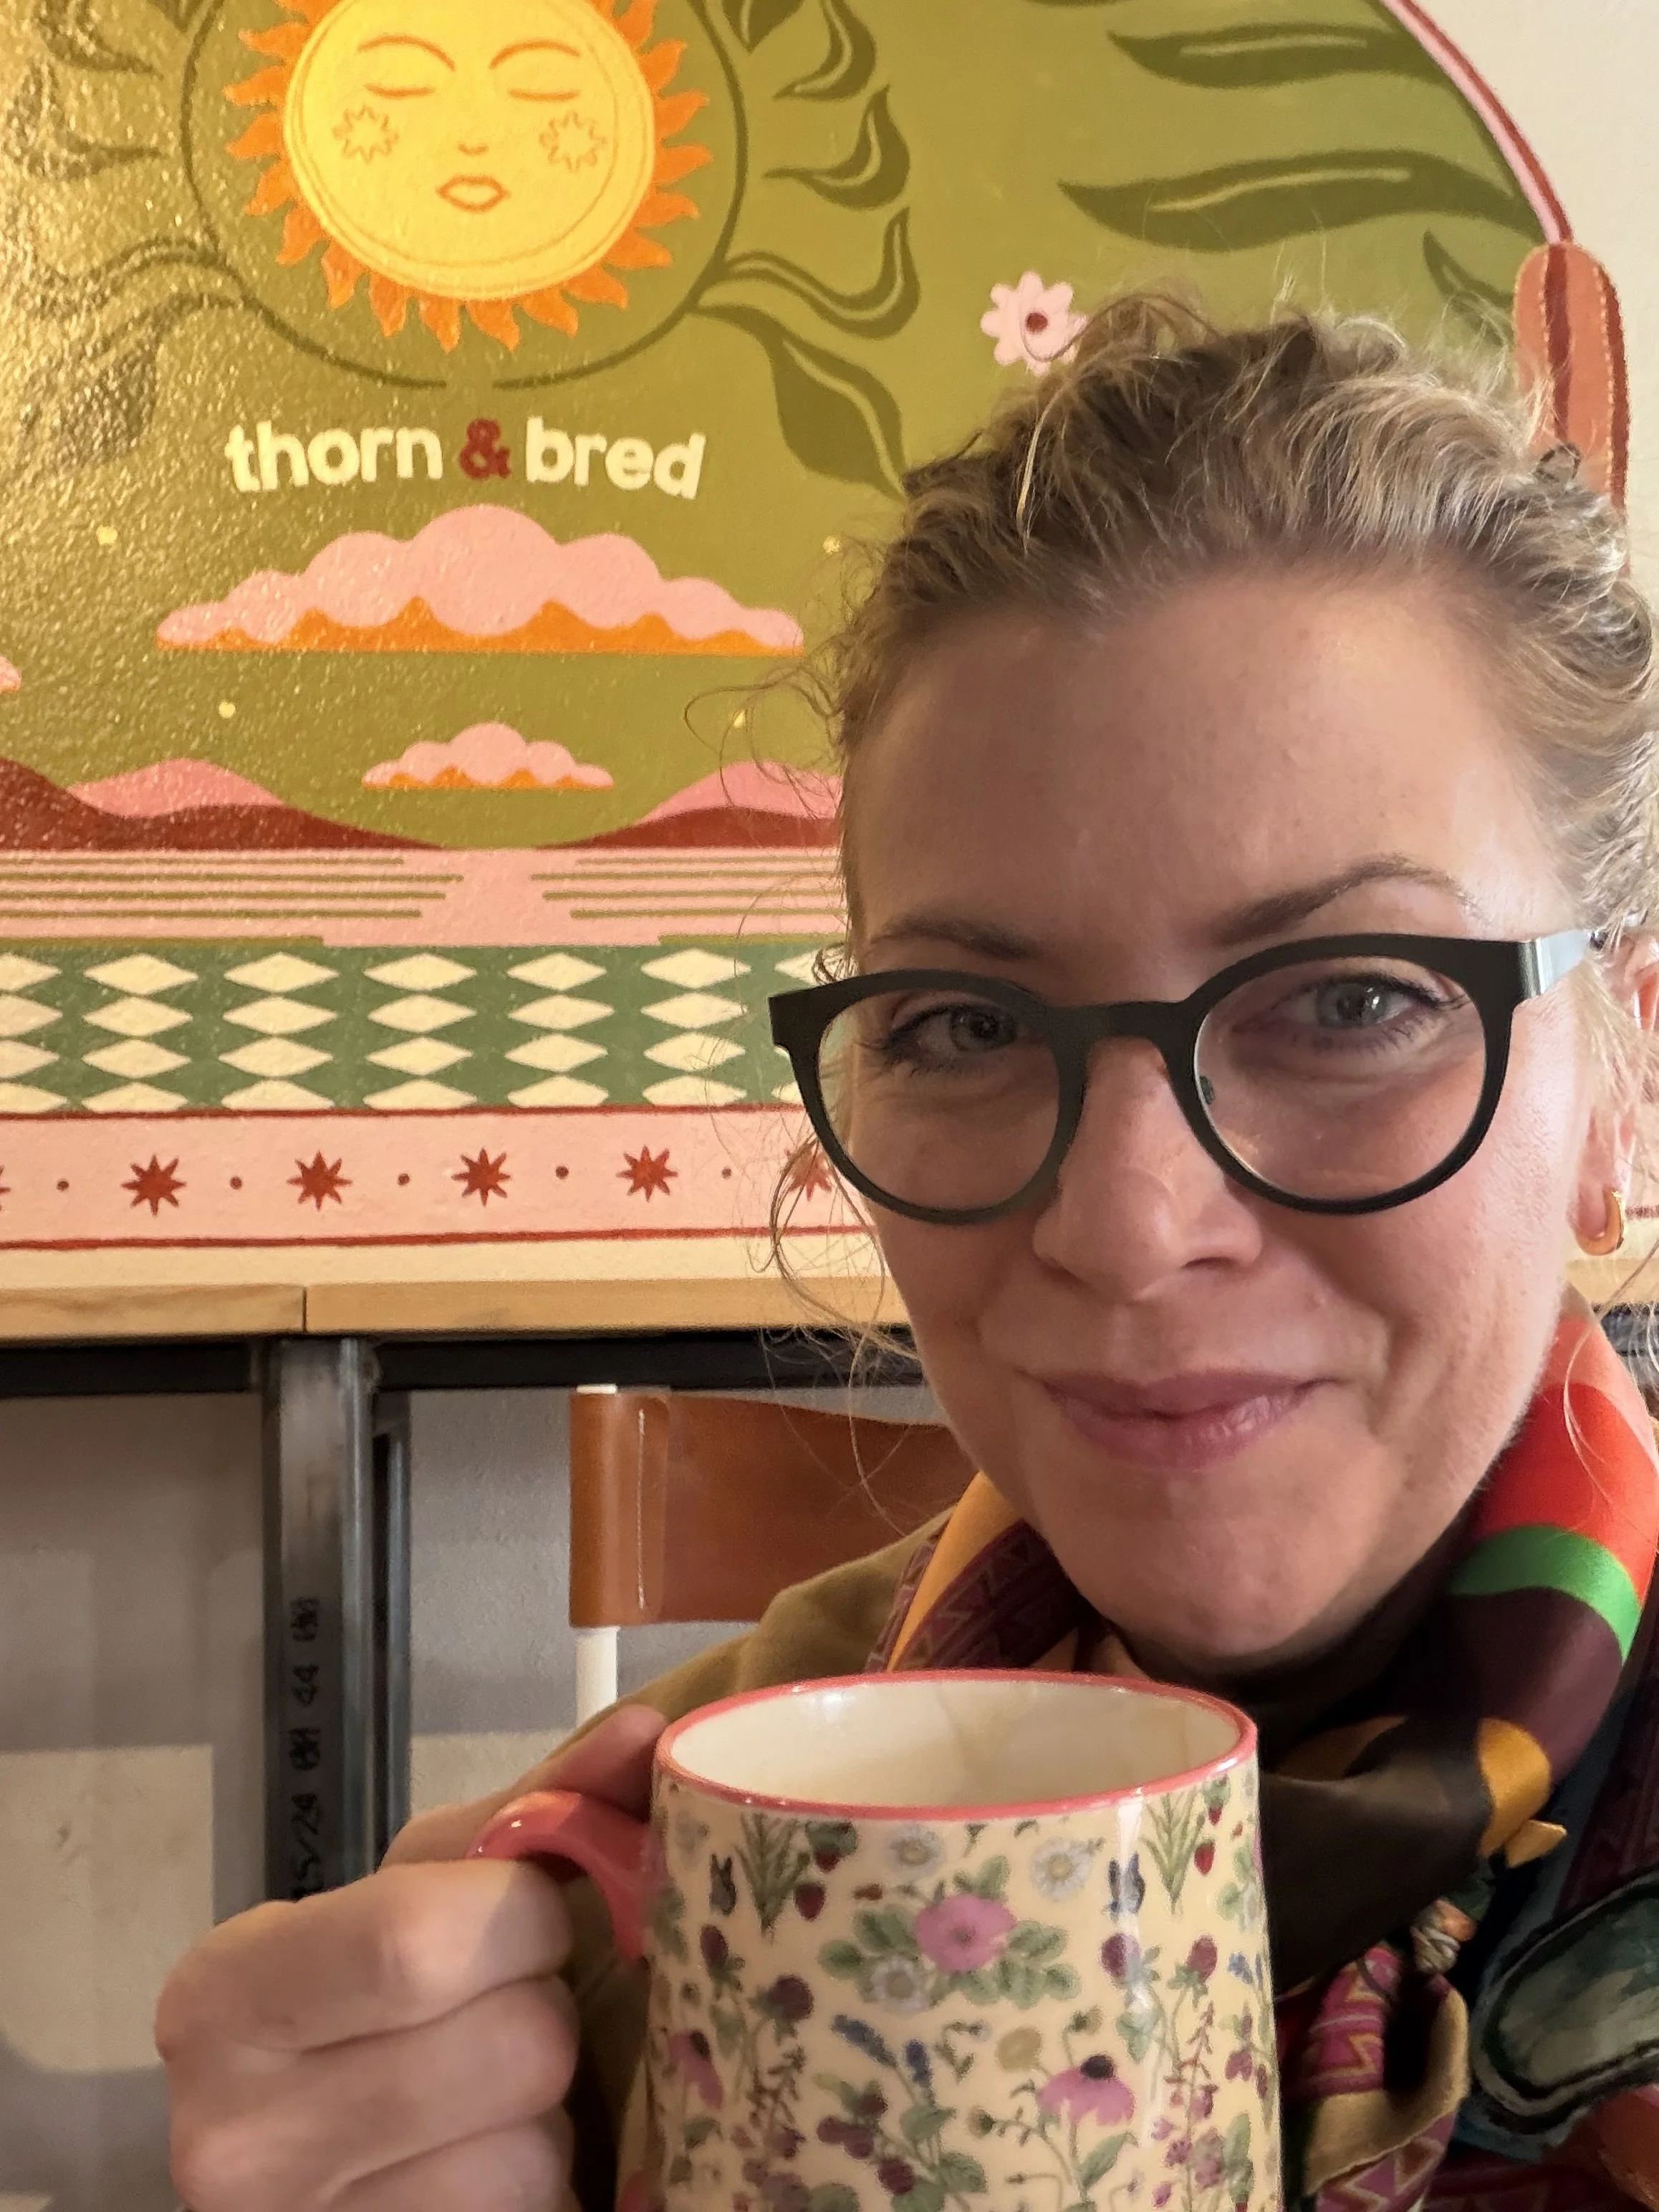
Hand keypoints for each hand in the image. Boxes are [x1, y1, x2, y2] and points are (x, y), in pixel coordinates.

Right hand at [158, 1705, 662, 2211]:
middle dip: (548, 2007)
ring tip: (496, 2095)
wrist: (302, 2153)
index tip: (530, 1912)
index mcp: (223, 1996)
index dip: (520, 1917)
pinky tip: (491, 2160)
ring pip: (534, 2149)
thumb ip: (533, 1807)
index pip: (413, 1941)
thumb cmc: (370, 1993)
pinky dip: (542, 2185)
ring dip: (550, 2111)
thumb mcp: (424, 1885)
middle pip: (509, 2045)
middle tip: (514, 2003)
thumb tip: (647, 1737)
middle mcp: (233, 2138)